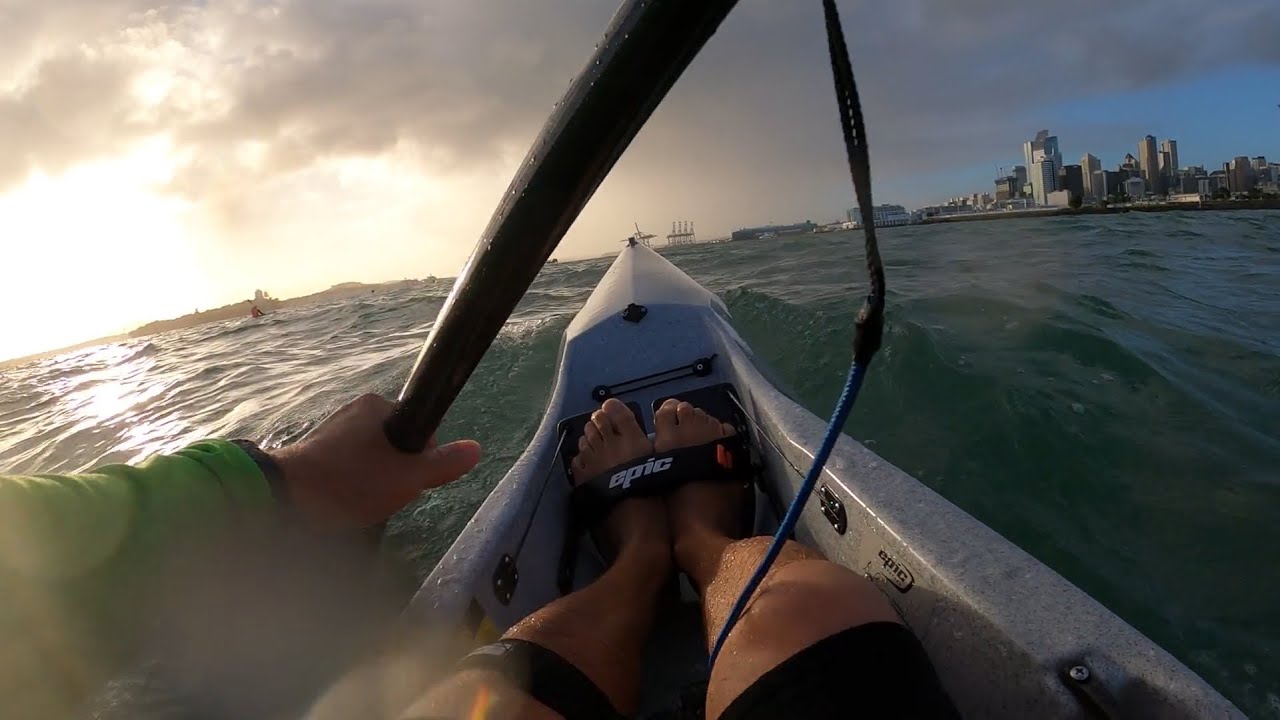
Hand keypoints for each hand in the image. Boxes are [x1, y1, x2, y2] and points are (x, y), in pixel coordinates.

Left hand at [270, 394, 480, 529]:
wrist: (284, 499)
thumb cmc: (350, 482)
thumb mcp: (406, 477)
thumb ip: (443, 464)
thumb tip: (476, 449)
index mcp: (377, 406)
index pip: (421, 428)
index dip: (424, 457)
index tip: (411, 479)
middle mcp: (354, 411)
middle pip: (396, 446)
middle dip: (397, 473)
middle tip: (386, 495)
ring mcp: (331, 432)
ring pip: (373, 460)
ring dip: (375, 483)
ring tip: (363, 503)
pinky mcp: (314, 455)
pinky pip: (349, 469)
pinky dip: (352, 487)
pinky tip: (345, 504)